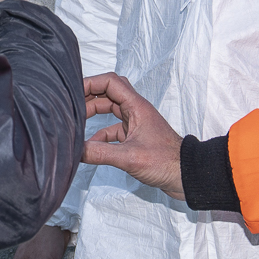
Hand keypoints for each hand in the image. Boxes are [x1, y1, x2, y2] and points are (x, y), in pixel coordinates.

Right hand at [80, 74, 184, 200]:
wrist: (188, 175)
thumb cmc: (166, 162)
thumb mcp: (129, 157)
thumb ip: (100, 153)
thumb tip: (76, 151)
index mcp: (137, 106)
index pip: (110, 82)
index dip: (91, 83)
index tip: (73, 91)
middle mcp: (136, 110)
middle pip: (108, 93)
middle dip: (89, 96)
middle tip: (71, 105)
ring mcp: (136, 123)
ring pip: (110, 110)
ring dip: (94, 113)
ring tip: (76, 122)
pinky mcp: (136, 137)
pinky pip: (114, 130)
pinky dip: (101, 135)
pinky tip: (91, 146)